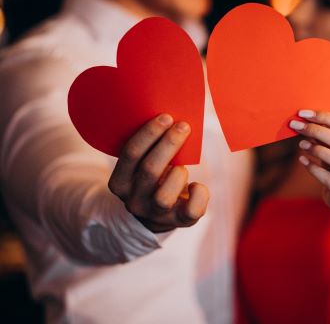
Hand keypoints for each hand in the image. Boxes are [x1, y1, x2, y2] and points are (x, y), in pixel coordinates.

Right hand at [108, 114, 208, 232]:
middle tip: (183, 126)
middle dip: (169, 144)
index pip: (130, 154)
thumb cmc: (152, 178)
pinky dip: (199, 194)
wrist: (156, 216)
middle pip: (150, 170)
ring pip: (164, 196)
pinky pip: (192, 210)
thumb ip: (149, 147)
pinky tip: (196, 186)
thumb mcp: (141, 165)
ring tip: (182, 166)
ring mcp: (155, 214)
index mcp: (119, 182)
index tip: (166, 117)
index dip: (149, 134)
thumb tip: (172, 119)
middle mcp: (133, 200)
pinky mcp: (179, 222)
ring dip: (177, 174)